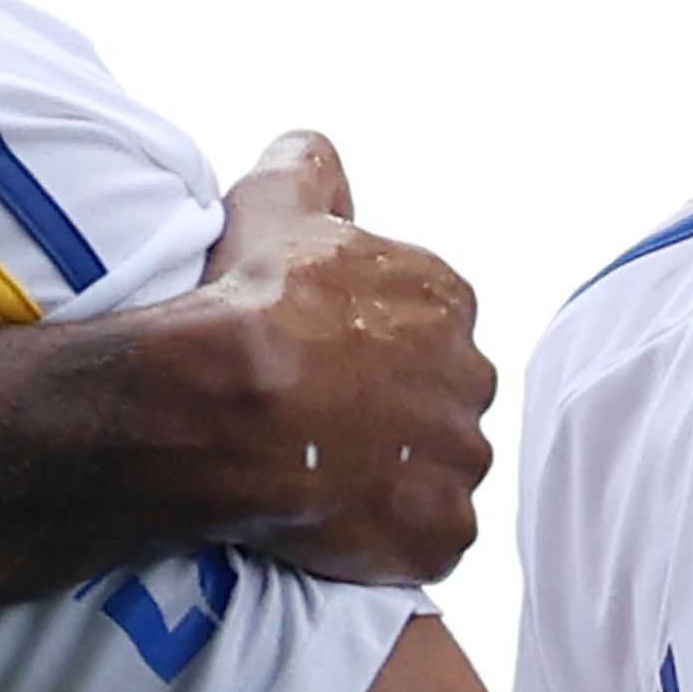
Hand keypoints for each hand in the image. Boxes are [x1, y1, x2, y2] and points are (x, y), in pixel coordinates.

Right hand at [166, 132, 488, 586]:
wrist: (220, 405)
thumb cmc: (246, 302)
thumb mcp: (269, 201)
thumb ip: (307, 165)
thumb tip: (314, 150)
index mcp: (447, 300)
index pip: (427, 329)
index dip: (371, 349)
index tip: (323, 364)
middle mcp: (471, 378)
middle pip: (442, 402)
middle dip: (397, 415)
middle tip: (324, 428)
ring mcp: (459, 462)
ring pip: (439, 473)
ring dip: (399, 479)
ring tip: (327, 482)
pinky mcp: (439, 534)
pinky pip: (431, 541)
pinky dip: (396, 540)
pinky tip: (339, 526)